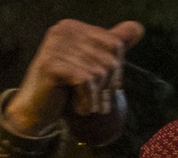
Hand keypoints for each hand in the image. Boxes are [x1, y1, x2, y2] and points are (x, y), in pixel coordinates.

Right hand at [4, 20, 143, 136]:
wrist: (38, 110)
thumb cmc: (67, 88)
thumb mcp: (93, 64)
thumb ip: (114, 44)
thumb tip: (138, 26)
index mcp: (74, 27)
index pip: (115, 45)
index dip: (116, 72)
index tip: (106, 87)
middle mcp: (62, 31)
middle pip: (109, 61)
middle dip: (107, 87)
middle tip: (95, 99)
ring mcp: (54, 46)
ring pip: (99, 73)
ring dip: (97, 97)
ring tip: (86, 104)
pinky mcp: (50, 65)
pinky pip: (86, 82)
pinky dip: (88, 101)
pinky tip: (79, 107)